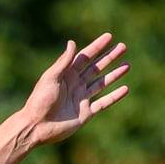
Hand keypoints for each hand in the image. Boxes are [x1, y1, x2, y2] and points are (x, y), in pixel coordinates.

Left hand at [19, 32, 129, 147]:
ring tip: (127, 65)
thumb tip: (72, 43)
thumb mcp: (50, 78)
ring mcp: (81, 99)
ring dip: (114, 74)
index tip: (109, 36)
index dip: (97, 47)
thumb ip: (63, 62)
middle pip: (96, 68)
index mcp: (66, 75)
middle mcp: (75, 85)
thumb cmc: (40, 101)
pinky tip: (125, 89)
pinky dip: (114, 96)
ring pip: (102, 83)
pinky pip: (103, 103)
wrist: (37, 127)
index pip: (85, 57)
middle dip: (109, 57)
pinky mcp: (86, 113)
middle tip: (123, 47)